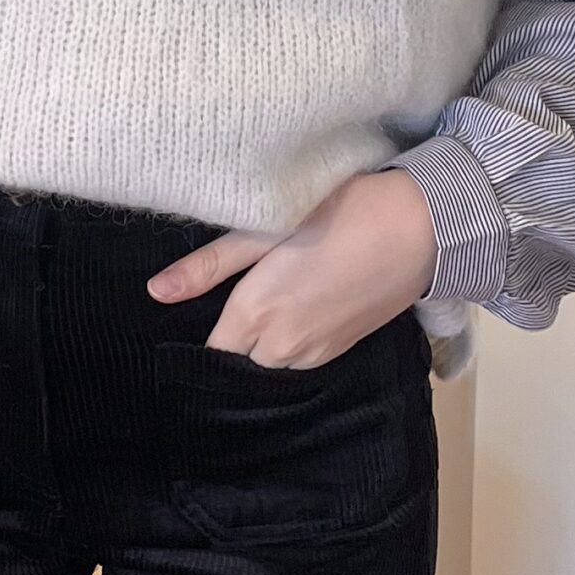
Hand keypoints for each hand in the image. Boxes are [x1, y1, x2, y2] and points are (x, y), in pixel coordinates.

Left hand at [144, 167, 438, 366]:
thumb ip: (209, 265)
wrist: (419, 227)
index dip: (201, 336)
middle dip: (233, 336)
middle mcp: (282, 348)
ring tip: (273, 293)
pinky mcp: (340, 350)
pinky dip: (291, 338)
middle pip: (238, 360)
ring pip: (268, 360)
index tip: (199, 311)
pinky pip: (299, 358)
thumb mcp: (265, 228)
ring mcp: (315, 354)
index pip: (209, 354)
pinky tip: (301, 300)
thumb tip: (156, 292)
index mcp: (256, 316)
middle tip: (237, 293)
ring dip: (262, 338)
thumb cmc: (338, 214)